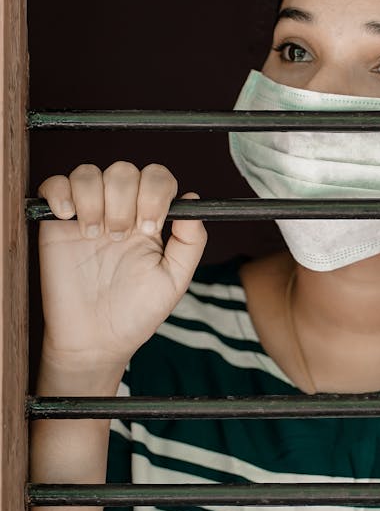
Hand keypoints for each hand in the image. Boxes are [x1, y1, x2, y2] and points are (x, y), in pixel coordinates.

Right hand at [37, 162, 206, 370]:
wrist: (95, 339)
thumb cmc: (136, 312)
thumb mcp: (174, 280)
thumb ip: (191, 241)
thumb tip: (194, 199)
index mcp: (150, 218)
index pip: (157, 178)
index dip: (155, 192)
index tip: (149, 227)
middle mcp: (120, 210)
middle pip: (123, 171)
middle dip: (123, 200)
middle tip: (119, 237)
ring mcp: (87, 213)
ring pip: (89, 173)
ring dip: (93, 199)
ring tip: (94, 235)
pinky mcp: (56, 222)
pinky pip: (54, 184)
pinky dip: (61, 192)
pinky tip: (68, 218)